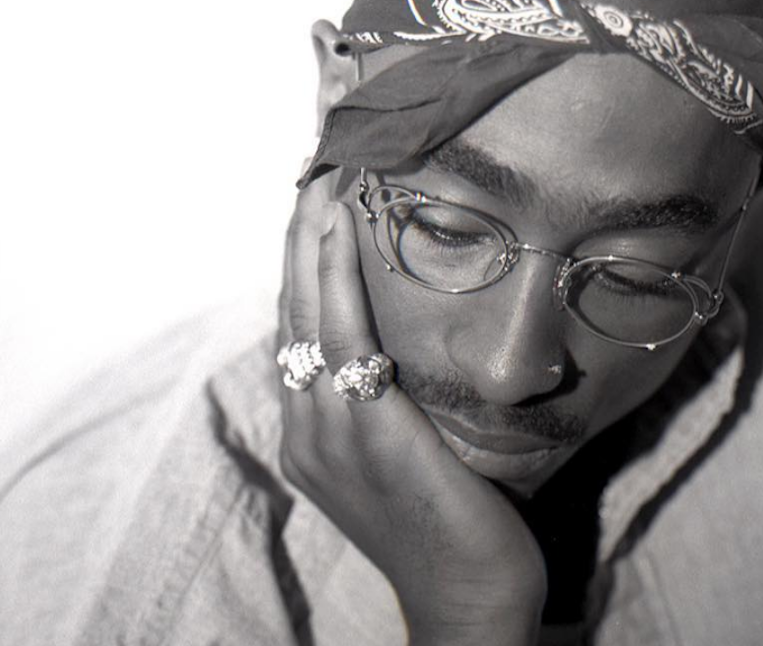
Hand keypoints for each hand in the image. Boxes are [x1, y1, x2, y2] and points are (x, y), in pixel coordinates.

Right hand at [277, 176, 545, 644]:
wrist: (468, 594)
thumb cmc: (454, 522)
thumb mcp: (410, 453)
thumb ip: (391, 404)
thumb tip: (410, 351)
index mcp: (310, 433)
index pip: (298, 332)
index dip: (300, 268)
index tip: (314, 210)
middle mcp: (304, 427)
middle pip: (291, 312)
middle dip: (298, 239)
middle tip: (314, 173)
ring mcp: (327, 431)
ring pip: (308, 314)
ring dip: (313, 240)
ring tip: (325, 180)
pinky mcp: (365, 431)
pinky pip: (344, 337)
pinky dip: (337, 277)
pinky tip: (341, 228)